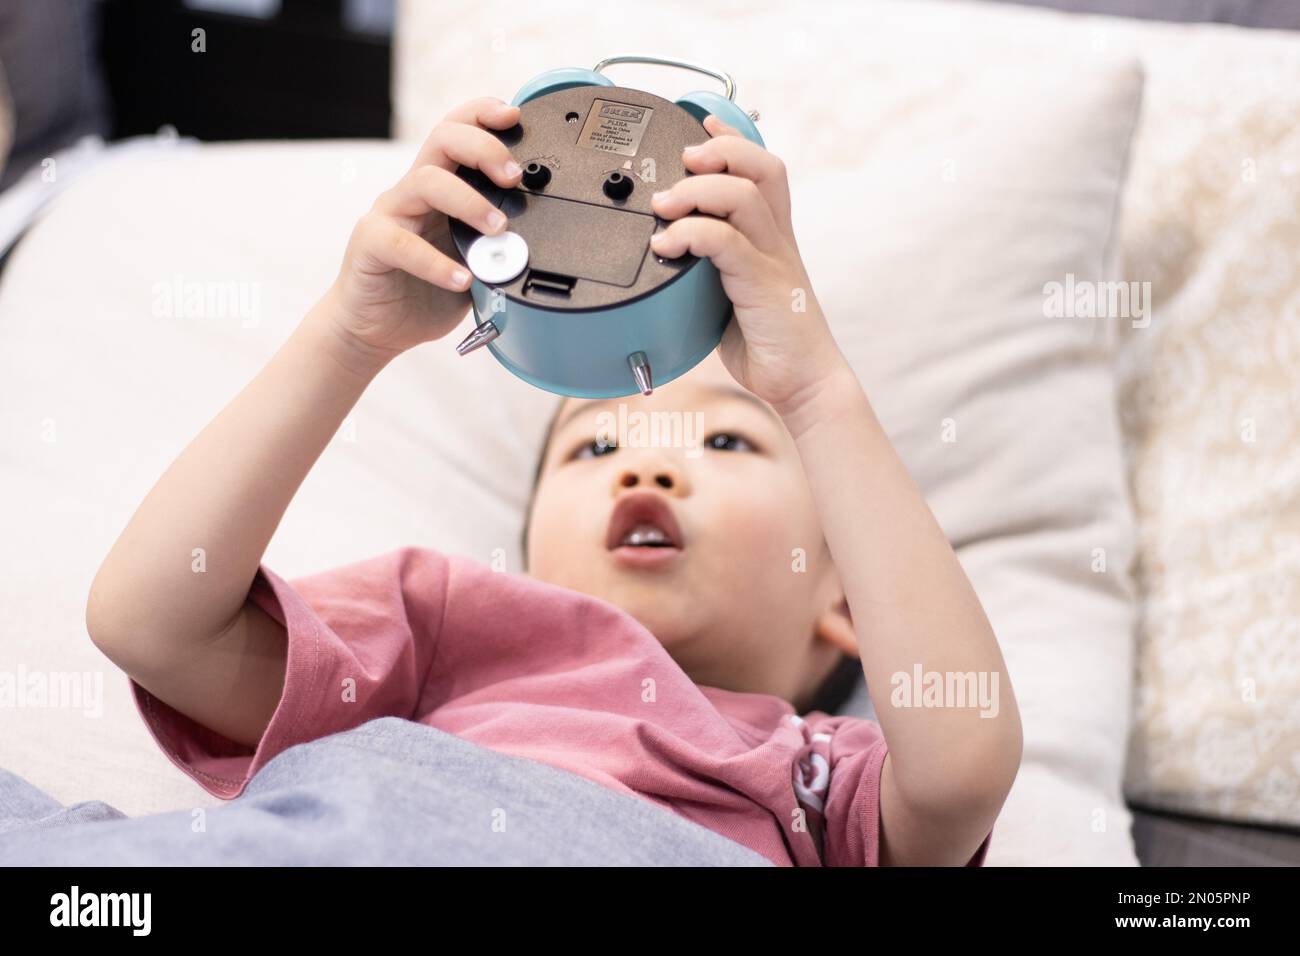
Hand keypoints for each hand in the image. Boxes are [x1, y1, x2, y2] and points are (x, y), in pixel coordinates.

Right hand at [322, 96, 523, 367]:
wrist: (377, 328)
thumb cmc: (425, 291)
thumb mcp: (474, 263)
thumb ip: (500, 247)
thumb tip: (545, 243)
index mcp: (440, 187)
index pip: (457, 131)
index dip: (483, 114)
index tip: (515, 117)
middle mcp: (414, 192)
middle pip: (443, 139)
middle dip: (484, 149)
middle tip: (513, 179)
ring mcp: (391, 214)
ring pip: (426, 181)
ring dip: (468, 201)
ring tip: (497, 230)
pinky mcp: (371, 245)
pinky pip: (401, 243)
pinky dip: (436, 262)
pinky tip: (463, 279)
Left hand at [649, 114, 847, 416]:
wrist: (803, 382)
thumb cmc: (768, 345)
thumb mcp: (733, 296)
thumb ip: (710, 270)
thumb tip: (669, 256)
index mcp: (774, 238)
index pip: (763, 169)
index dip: (734, 140)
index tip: (702, 124)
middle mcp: (778, 241)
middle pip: (762, 168)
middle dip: (719, 152)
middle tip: (681, 161)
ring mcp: (774, 261)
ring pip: (744, 196)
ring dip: (697, 191)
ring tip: (664, 207)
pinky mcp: (763, 285)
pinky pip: (726, 242)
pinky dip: (690, 235)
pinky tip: (667, 245)